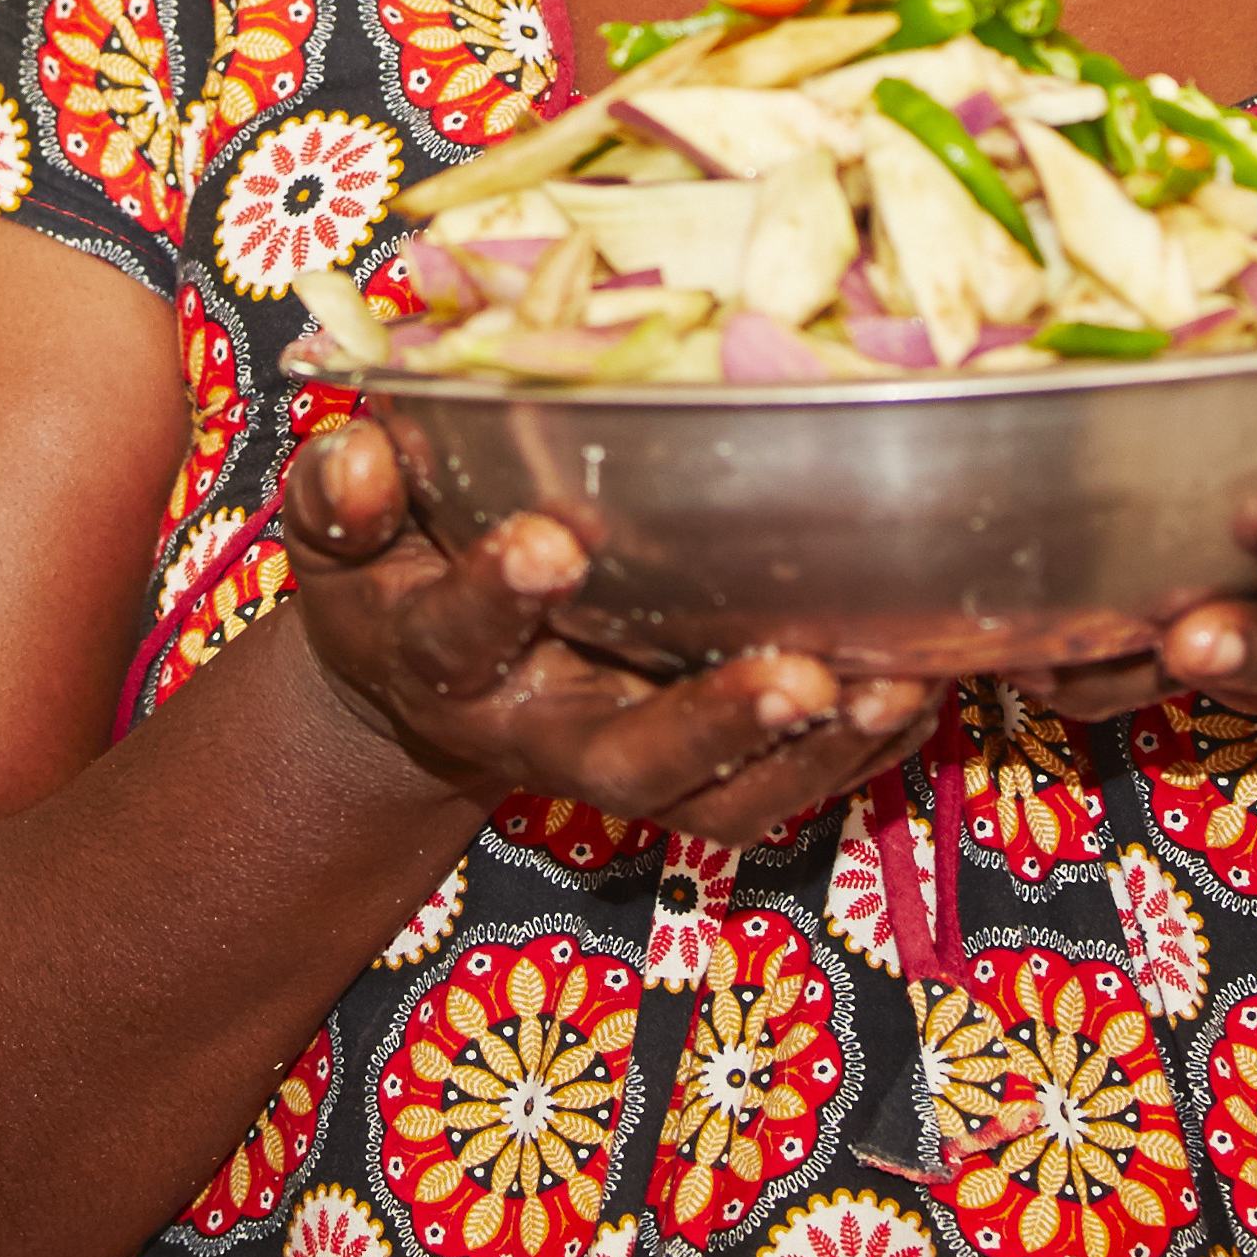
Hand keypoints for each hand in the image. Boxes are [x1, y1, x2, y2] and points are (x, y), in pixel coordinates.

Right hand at [279, 417, 944, 844]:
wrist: (411, 682)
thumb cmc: (387, 569)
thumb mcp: (340, 529)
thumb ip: (343, 494)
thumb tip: (358, 457)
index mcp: (439, 658)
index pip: (460, 633)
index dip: (498, 592)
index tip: (551, 536)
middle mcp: (534, 730)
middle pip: (622, 757)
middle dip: (709, 723)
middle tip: (795, 674)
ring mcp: (617, 763)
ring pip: (714, 799)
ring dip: (808, 754)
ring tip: (888, 689)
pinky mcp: (686, 782)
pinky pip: (773, 797)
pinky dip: (851, 757)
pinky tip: (915, 690)